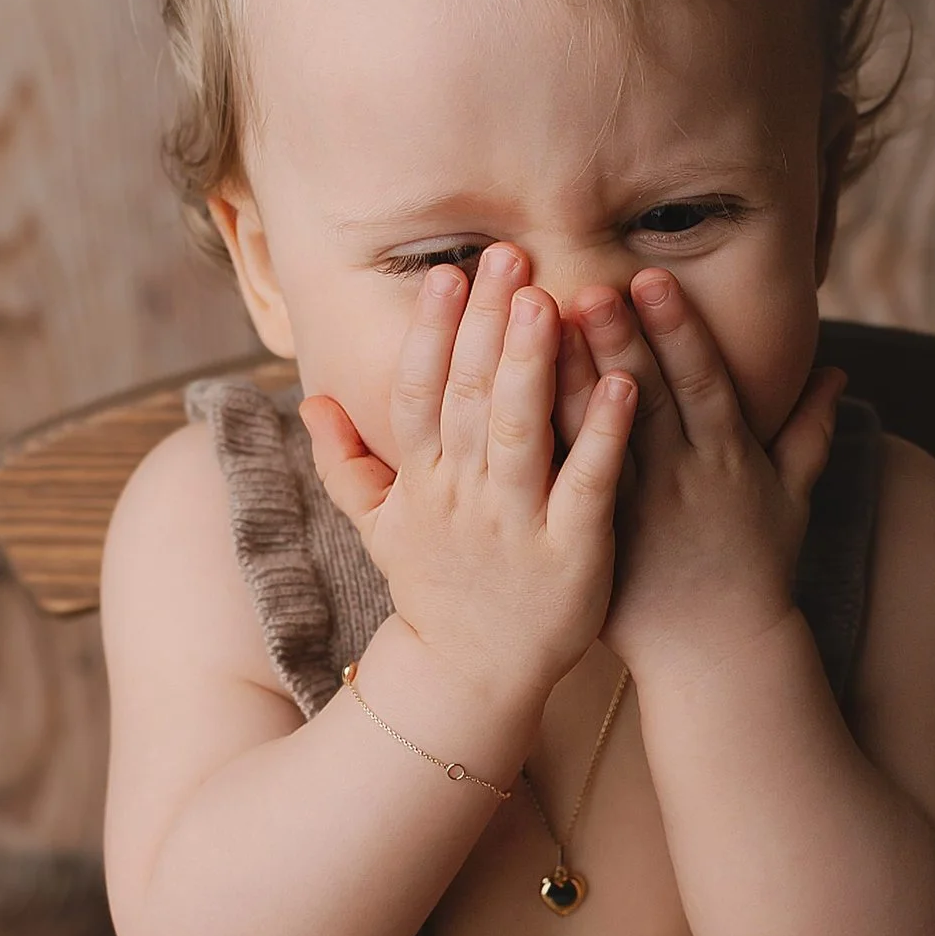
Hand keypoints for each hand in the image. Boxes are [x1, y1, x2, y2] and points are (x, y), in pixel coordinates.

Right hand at [300, 245, 635, 714]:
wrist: (470, 680)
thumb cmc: (435, 590)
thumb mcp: (379, 527)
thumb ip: (344, 462)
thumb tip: (309, 399)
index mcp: (421, 483)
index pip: (419, 393)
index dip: (431, 333)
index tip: (448, 273)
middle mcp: (462, 498)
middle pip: (470, 397)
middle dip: (487, 324)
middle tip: (508, 255)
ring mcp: (516, 525)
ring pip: (522, 433)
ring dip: (535, 365)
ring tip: (551, 300)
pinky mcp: (572, 553)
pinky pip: (588, 485)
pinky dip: (603, 435)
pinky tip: (624, 384)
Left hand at [562, 270, 844, 672]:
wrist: (717, 657)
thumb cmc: (755, 572)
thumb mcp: (792, 500)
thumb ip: (809, 432)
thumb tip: (835, 371)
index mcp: (728, 461)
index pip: (702, 384)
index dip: (678, 331)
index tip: (652, 279)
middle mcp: (681, 482)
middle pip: (647, 403)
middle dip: (618, 344)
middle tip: (587, 286)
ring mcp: (635, 515)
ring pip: (600, 443)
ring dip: (571, 385)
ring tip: (540, 337)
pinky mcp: (597, 544)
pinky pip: (565, 489)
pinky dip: (544, 448)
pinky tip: (513, 410)